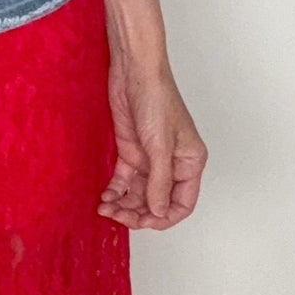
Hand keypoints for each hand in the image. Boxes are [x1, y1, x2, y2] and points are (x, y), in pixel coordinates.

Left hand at [99, 55, 206, 228]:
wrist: (134, 73)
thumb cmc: (157, 100)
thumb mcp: (160, 146)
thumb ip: (159, 181)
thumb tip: (158, 211)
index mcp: (189, 163)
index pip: (182, 203)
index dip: (164, 217)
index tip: (144, 222)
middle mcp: (171, 165)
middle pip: (158, 202)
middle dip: (139, 213)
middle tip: (119, 216)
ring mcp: (150, 159)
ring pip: (140, 194)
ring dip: (124, 205)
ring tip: (107, 208)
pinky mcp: (131, 152)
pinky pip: (124, 181)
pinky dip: (115, 191)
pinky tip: (105, 196)